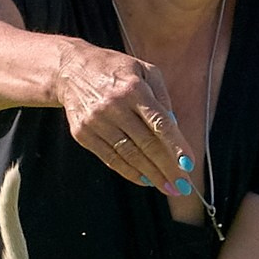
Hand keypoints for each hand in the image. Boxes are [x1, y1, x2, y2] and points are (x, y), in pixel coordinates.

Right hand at [53, 38, 198, 193]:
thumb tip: (174, 128)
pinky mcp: (83, 134)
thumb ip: (163, 97)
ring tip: (168, 188)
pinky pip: (110, 158)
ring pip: (128, 155)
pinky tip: (146, 180)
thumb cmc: (116, 70)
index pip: (159, 123)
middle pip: (146, 144)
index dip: (176, 146)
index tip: (189, 165)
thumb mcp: (145, 71)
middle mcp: (114, 107)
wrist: (69, 70)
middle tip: (184, 187)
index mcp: (133, 90)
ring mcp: (96, 122)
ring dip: (151, 175)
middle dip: (167, 168)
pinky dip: (129, 172)